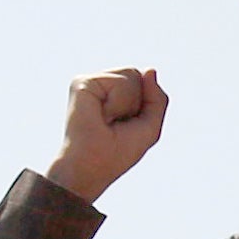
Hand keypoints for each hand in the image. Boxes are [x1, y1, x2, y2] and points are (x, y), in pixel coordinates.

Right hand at [46, 67, 167, 202]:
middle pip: (137, 75)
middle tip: (115, 123)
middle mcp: (101, 85)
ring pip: (131, 75)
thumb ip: (157, 98)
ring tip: (107, 120)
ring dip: (127, 104)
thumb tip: (150, 69)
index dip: (145, 104)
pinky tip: (101, 115)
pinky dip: (117, 104)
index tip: (126, 125)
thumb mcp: (149, 126)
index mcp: (114, 94)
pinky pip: (119, 82)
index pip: (143, 80)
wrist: (90, 168)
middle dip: (137, 102)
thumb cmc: (117, 153)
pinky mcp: (81, 83)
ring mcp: (90, 83)